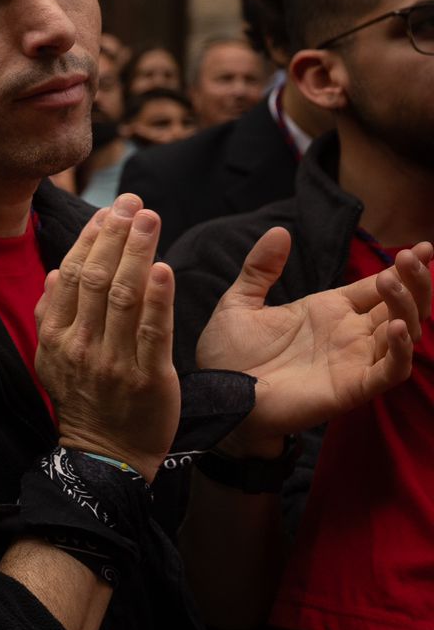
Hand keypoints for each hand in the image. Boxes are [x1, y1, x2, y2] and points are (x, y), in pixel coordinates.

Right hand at [36, 196, 179, 477]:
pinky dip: (157, 298)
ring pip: (123, 297)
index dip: (90, 240)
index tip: (108, 211)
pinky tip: (163, 267)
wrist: (106, 457)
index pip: (71, 276)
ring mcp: (113, 362)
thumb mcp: (53, 360)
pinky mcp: (148, 378)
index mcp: (57, 338)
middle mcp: (81, 346)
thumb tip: (54, 273)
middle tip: (133, 203)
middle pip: (96, 279)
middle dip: (115, 235)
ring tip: (150, 218)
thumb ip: (51, 316)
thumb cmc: (85, 403)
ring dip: (137, 252)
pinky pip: (152, 331)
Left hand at [197, 230, 431, 455]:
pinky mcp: (352, 388)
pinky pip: (391, 370)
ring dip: (407, 306)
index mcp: (329, 310)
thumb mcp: (239, 303)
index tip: (424, 246)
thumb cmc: (228, 357)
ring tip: (392, 281)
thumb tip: (280, 231)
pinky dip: (401, 350)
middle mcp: (349, 334)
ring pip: (404, 332)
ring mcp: (354, 360)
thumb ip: (260, 268)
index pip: (379, 285)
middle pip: (401, 305)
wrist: (216, 399)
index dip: (404, 268)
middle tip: (412, 257)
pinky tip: (395, 327)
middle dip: (414, 280)